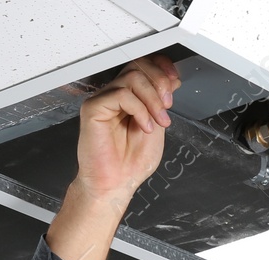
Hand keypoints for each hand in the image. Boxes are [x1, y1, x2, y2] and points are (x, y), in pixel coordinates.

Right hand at [72, 53, 181, 201]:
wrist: (115, 185)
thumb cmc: (131, 164)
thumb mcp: (157, 127)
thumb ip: (161, 103)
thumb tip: (171, 81)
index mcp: (129, 98)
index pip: (142, 66)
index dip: (160, 67)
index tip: (175, 80)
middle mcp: (114, 96)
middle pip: (138, 66)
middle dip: (160, 82)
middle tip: (167, 105)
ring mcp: (103, 101)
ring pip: (132, 77)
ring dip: (152, 98)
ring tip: (158, 121)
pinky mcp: (93, 109)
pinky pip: (120, 95)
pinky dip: (139, 109)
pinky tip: (144, 126)